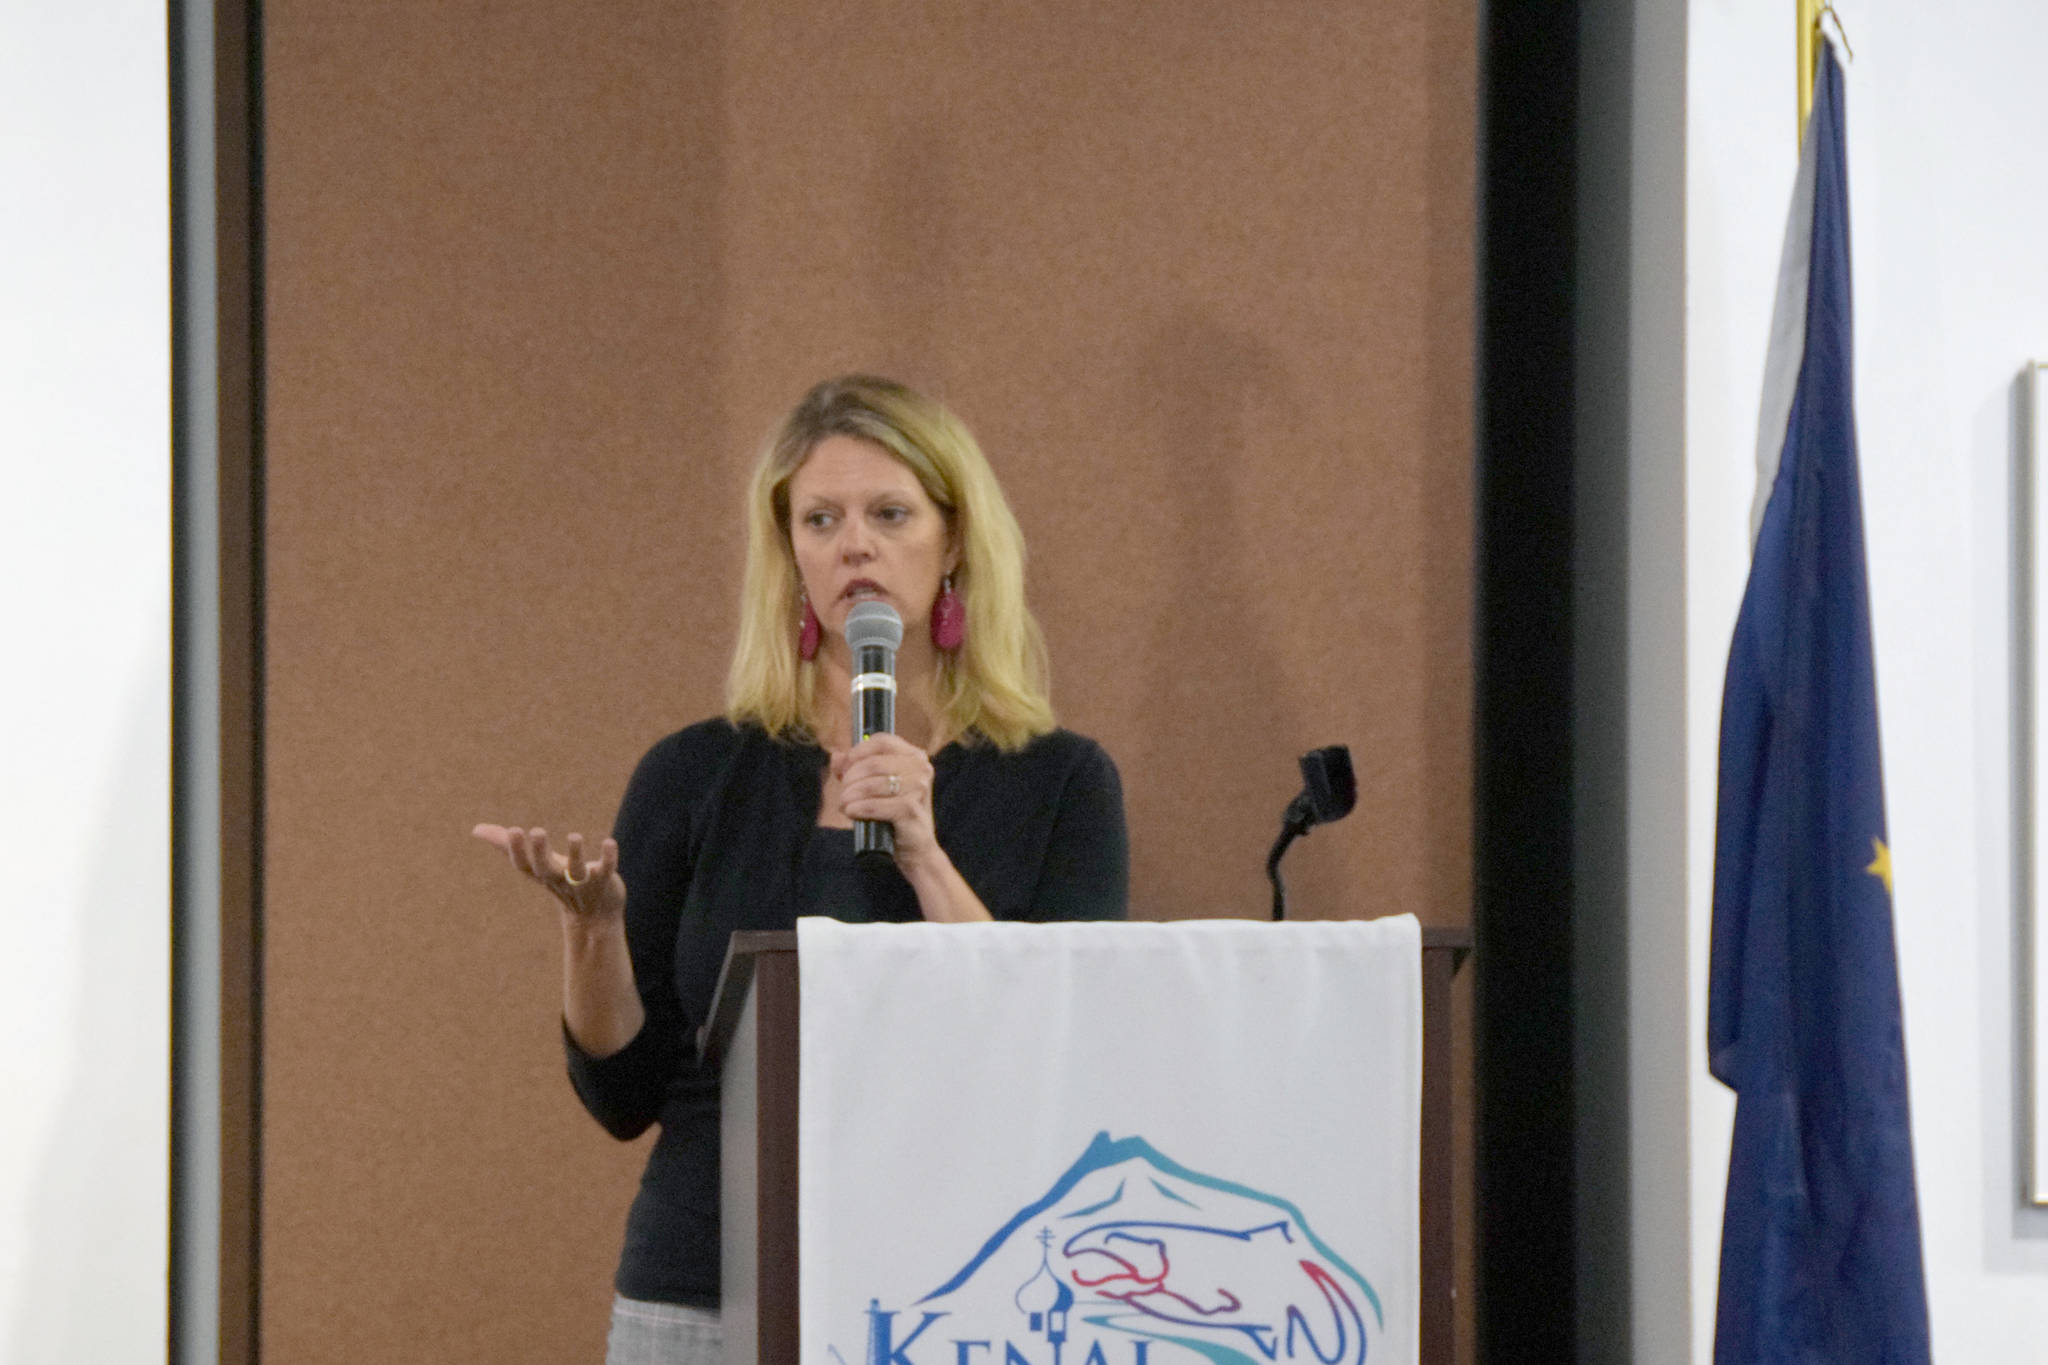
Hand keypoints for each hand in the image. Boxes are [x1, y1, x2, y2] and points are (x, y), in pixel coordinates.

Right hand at [472, 823, 624, 921]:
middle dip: (540, 851)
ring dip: (576, 854)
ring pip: (577, 871)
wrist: (595, 916)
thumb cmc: (561, 882)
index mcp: (540, 873)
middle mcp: (558, 879)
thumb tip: (476, 830)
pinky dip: (608, 858)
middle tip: (536, 831)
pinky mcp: (604, 880)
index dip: (517, 850)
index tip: (512, 830)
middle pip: (546, 868)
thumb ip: (506, 846)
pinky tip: (609, 842)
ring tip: (575, 836)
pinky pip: (606, 869)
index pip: (524, 865)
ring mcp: (581, 882)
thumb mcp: (534, 864)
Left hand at [831, 734, 941, 868]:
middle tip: (843, 793)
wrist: (915, 849)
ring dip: (850, 795)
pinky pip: (874, 805)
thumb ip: (854, 769)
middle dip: (850, 779)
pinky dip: (858, 808)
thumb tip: (836, 757)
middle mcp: (921, 768)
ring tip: (845, 805)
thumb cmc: (893, 815)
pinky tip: (851, 813)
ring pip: (872, 784)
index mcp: (914, 756)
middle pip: (874, 763)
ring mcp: (918, 788)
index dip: (858, 753)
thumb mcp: (874, 787)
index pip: (882, 741)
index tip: (845, 769)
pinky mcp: (911, 809)